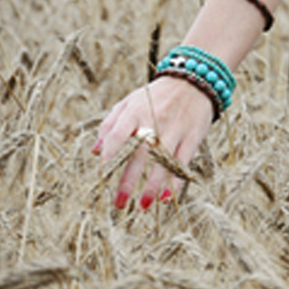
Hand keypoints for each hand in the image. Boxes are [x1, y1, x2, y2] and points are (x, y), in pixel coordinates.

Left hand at [94, 76, 213, 210]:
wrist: (193, 81)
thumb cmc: (155, 96)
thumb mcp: (130, 102)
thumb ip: (110, 125)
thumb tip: (95, 152)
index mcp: (135, 111)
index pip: (118, 134)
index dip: (109, 155)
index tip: (102, 176)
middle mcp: (155, 121)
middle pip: (139, 154)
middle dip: (128, 181)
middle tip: (118, 204)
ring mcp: (175, 130)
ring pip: (162, 162)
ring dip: (151, 186)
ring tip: (142, 207)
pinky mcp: (192, 137)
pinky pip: (182, 162)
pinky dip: (174, 181)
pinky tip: (166, 197)